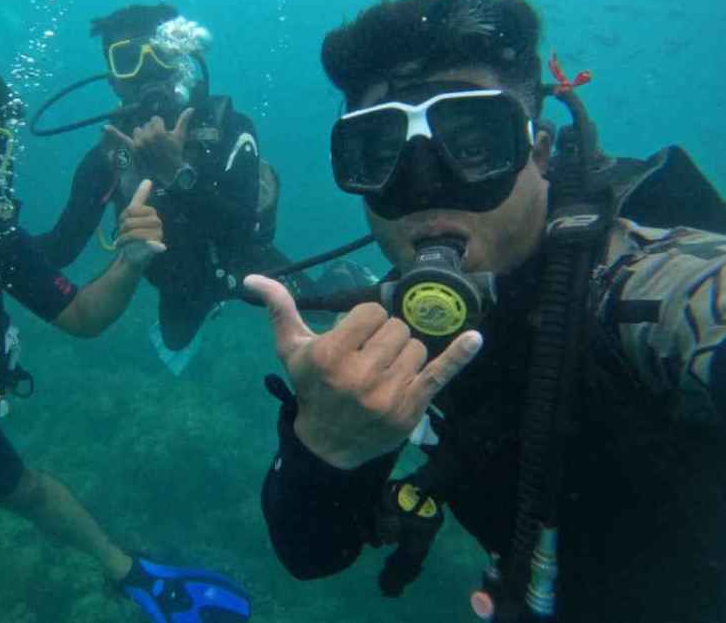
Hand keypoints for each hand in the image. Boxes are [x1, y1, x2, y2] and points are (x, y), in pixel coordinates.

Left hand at [104, 107, 194, 185]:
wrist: (168, 173)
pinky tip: (104, 127)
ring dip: (142, 136)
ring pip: (137, 131)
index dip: (160, 126)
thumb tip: (191, 108)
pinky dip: (113, 132)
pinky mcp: (132, 149)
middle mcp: (146, 136)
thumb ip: (183, 121)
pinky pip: (122, 138)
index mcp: (158, 132)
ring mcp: (138, 143)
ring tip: (149, 148)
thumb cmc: (175, 154)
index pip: (155, 119)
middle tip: (158, 145)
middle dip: (151, 132)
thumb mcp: (180, 137)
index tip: (164, 137)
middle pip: (146, 125)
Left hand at [115, 179, 166, 268]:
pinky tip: (159, 246)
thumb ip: (140, 197)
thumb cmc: (133, 232)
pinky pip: (154, 245)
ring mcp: (157, 235)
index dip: (124, 216)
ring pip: (135, 233)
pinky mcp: (155, 248)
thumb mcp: (133, 214)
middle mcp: (157, 223)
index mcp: (151, 213)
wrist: (133, 254)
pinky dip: (156, 245)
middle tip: (122, 235)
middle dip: (123, 228)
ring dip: (124, 239)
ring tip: (122, 243)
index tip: (123, 222)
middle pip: (132, 221)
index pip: (132, 209)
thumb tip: (148, 180)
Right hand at [244, 274, 482, 469]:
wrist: (327, 446)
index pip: (372, 312)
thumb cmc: (310, 387)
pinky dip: (460, 355)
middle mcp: (359, 375)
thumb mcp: (290, 349)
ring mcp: (388, 394)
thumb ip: (278, 309)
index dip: (366, 321)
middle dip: (385, 337)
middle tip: (370, 356)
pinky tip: (476, 338)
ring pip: (416, 347)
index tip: (356, 336)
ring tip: (384, 370)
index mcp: (330, 355)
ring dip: (404, 354)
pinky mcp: (411, 408)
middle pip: (397, 328)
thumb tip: (250, 278)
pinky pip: (441, 373)